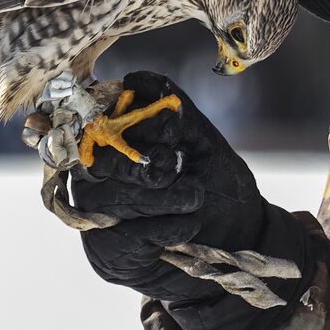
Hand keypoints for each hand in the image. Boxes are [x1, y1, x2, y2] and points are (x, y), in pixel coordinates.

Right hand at [69, 71, 309, 329]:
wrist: (235, 241)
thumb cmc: (215, 185)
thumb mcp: (202, 143)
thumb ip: (173, 112)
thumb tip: (135, 80)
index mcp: (115, 138)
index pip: (104, 118)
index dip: (136, 122)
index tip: (173, 132)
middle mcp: (94, 171)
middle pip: (103, 160)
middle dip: (144, 164)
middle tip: (177, 168)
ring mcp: (94, 211)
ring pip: (115, 198)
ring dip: (163, 198)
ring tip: (195, 199)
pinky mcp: (104, 249)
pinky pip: (128, 235)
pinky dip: (167, 228)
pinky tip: (188, 226)